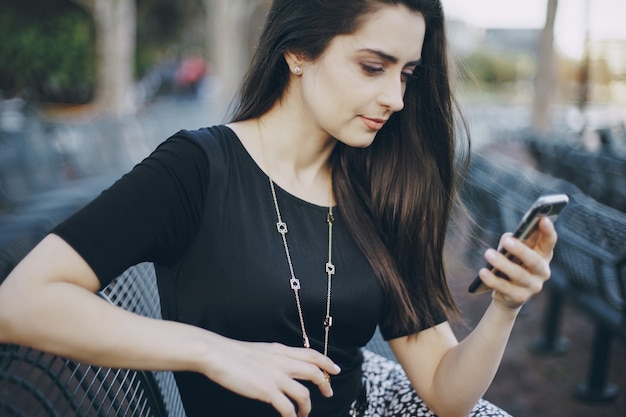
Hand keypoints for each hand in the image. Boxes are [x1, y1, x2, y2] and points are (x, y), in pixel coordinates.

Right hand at [201, 338, 340, 416]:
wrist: (218, 354)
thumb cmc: (232, 353)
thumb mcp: (259, 350)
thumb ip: (272, 358)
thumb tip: (279, 366)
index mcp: (280, 351)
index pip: (311, 354)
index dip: (326, 362)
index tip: (334, 369)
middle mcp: (282, 362)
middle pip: (314, 372)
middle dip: (325, 384)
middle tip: (329, 393)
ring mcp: (276, 376)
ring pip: (304, 393)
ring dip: (308, 406)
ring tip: (304, 414)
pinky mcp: (267, 390)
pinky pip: (287, 407)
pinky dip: (292, 416)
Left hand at [478, 217, 556, 309]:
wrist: (507, 294)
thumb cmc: (512, 264)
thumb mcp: (513, 252)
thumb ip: (512, 242)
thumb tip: (508, 238)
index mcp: (543, 255)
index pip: (549, 242)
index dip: (548, 231)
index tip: (542, 219)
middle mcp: (542, 271)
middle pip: (533, 260)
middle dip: (520, 250)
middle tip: (507, 241)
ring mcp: (533, 286)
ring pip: (518, 275)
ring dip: (502, 263)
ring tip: (488, 254)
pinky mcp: (520, 297)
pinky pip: (505, 288)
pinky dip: (492, 279)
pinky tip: (483, 272)